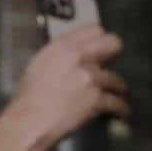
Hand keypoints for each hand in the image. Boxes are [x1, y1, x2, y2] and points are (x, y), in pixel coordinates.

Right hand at [0, 28, 130, 150]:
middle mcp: (79, 57)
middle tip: (112, 66)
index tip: (102, 49)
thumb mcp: (40, 63)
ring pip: (117, 79)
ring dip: (117, 88)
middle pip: (113, 44)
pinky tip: (121, 112)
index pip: (94, 30)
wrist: (30, 120)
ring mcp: (90, 78)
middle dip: (115, 55)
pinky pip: (117, 102)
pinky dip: (120, 109)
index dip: (101, 40)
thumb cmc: (30, 95)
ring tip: (115, 94)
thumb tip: (78, 54)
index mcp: (63, 46)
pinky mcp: (97, 99)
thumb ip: (62, 54)